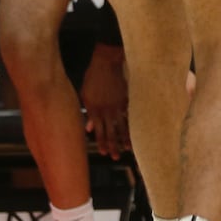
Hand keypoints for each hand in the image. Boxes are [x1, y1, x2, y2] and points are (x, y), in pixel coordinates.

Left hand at [80, 43, 128, 159]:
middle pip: (110, 132)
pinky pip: (129, 114)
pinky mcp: (126, 99)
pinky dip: (132, 124)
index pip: (98, 131)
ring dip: (124, 138)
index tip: (105, 152)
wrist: (106, 63)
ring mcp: (117, 105)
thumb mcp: (84, 95)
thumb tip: (87, 128)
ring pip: (122, 126)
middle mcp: (106, 110)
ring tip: (127, 148)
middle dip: (113, 145)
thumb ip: (88, 113)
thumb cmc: (92, 78)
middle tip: (115, 157)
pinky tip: (136, 131)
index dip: (102, 143)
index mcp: (94, 110)